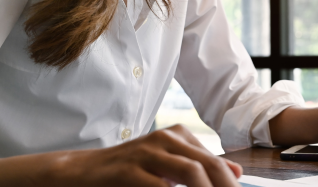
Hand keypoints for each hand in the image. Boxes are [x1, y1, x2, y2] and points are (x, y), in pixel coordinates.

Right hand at [48, 124, 241, 186]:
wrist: (81, 171)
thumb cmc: (128, 171)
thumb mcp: (167, 165)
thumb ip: (199, 166)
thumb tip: (236, 171)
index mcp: (178, 136)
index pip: (216, 162)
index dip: (230, 184)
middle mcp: (165, 139)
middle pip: (208, 165)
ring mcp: (147, 153)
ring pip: (191, 173)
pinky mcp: (129, 170)